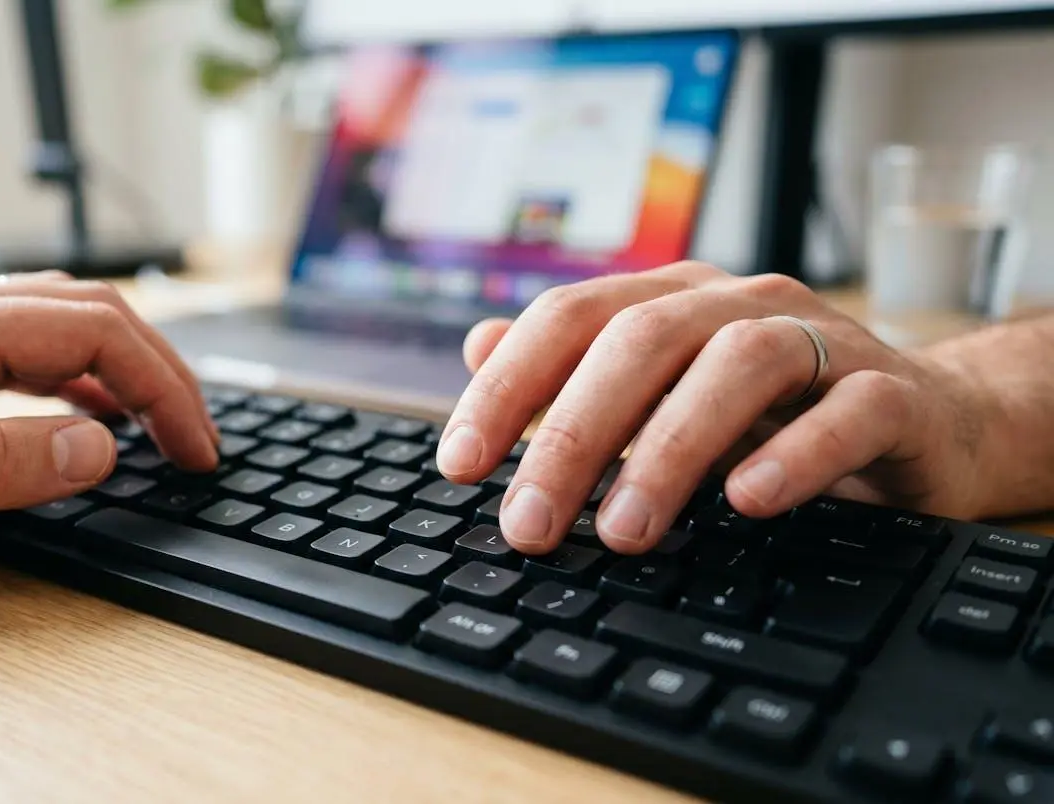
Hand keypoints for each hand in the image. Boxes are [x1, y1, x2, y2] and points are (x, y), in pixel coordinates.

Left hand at [0, 272, 218, 584]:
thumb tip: (95, 448)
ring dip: (122, 371)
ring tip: (164, 430)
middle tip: (199, 445)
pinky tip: (85, 418)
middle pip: (84, 314)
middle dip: (159, 374)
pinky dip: (73, 381)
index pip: (88, 330)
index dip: (161, 387)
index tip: (197, 448)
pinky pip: (16, 354)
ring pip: (55, 327)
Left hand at [436, 261, 995, 554]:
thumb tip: (477, 345)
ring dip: (669, 448)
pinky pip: (847, 411)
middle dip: (573, 433)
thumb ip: (573, 372)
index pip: (570, 319)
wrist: (926, 423)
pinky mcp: (892, 393)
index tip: (460, 462)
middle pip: (641, 341)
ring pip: (737, 366)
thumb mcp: (662, 394)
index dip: (508, 386)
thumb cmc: (772, 415)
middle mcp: (739, 305)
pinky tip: (747, 500)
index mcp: (671, 300)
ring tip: (623, 529)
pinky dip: (795, 453)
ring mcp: (821, 340)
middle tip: (530, 524)